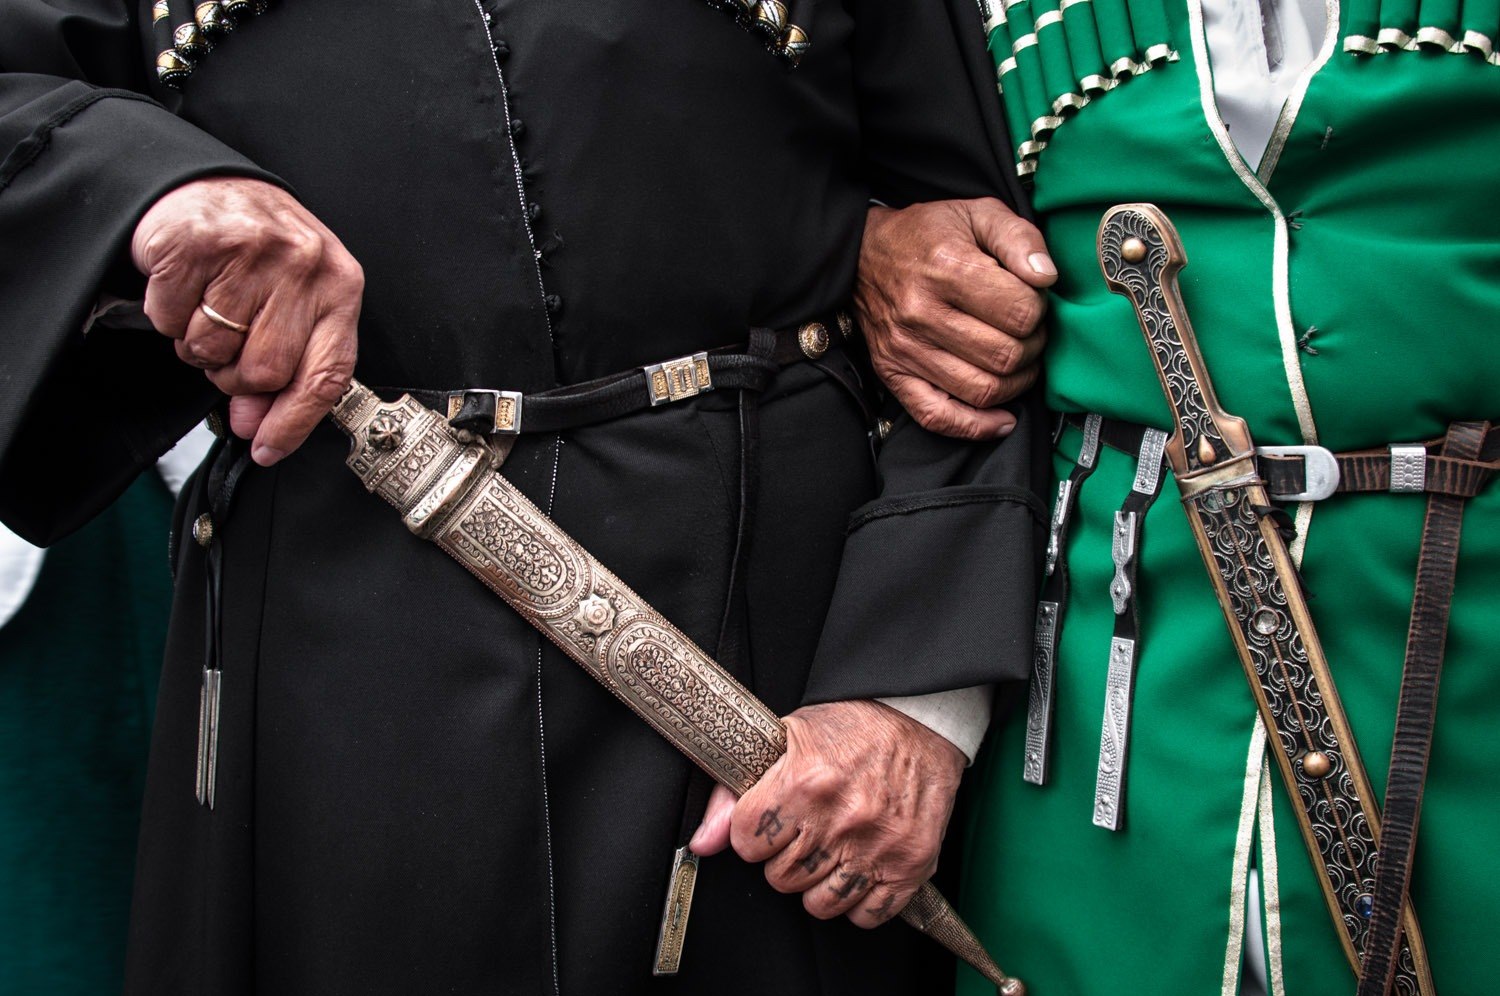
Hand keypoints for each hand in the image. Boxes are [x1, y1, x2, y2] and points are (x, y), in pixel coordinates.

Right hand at [131, 176, 363, 465]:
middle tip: (229, 342)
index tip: (266, 448)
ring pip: (212, 349)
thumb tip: (257, 426)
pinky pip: (170, 318)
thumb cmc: (259, 252)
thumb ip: (287, 368)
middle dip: (235, 374)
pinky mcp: (198, 241)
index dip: (295, 421)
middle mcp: (303, 265)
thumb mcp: (293, 305)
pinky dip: (168, 314)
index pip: (327, 374)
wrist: (209, 184)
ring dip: (199, 344)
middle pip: (263, 371)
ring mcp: (252, 250)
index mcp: (340, 285)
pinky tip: (186, 286)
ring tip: (208, 306)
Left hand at [689, 700, 964, 927]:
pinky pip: (867, 915)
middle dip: (784, 858)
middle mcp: (840, 818)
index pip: (747, 844)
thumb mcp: (785, 740)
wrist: (920, 720)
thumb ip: (733, 794)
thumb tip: (702, 843)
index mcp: (804, 782)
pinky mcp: (911, 864)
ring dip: (818, 883)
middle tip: (804, 832)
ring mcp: (877, 846)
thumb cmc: (854, 726)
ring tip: (828, 852)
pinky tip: (857, 871)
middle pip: (780, 878)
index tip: (770, 822)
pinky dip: (858, 902)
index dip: (753, 833)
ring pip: (820, 904)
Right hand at [856, 198, 1054, 439]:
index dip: (1040, 309)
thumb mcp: (979, 214)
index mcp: (946, 268)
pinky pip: (938, 417)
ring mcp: (906, 350)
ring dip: (1017, 383)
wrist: (863, 254)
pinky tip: (1002, 418)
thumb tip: (1046, 277)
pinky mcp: (894, 374)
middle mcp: (922, 314)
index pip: (1020, 312)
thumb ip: (1020, 238)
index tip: (1033, 300)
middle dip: (1033, 347)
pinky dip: (976, 427)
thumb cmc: (929, 234)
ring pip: (984, 390)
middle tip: (1029, 331)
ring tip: (1018, 360)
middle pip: (1006, 355)